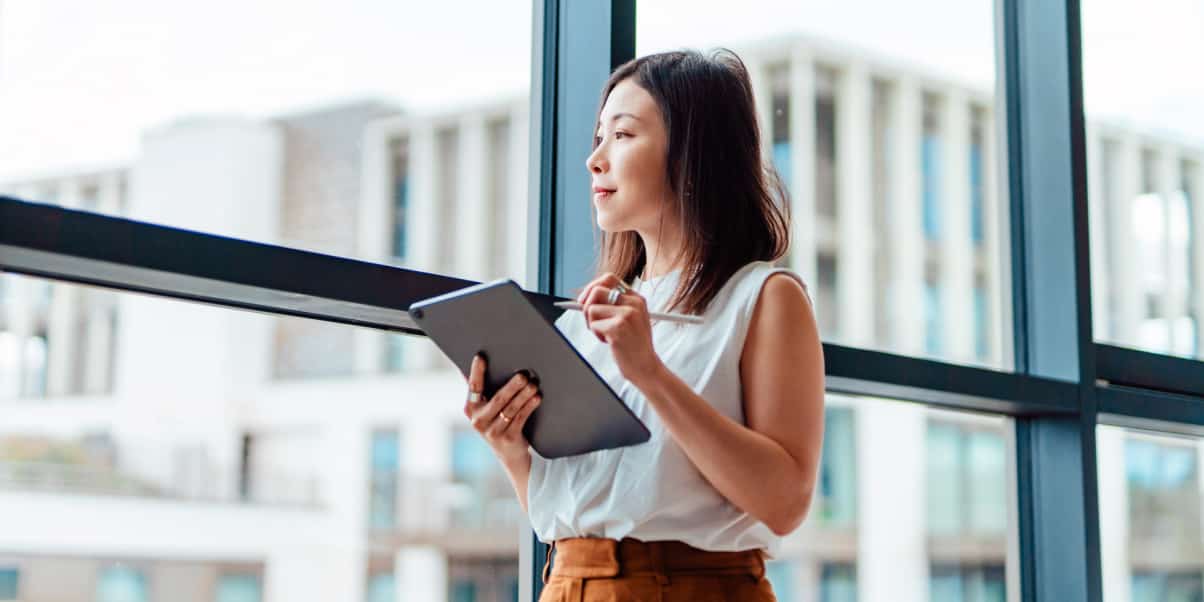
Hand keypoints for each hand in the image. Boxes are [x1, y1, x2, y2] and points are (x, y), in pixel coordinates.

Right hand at [463, 354, 541, 465]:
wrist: (510, 453)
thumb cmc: (498, 422)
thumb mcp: (486, 408)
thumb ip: (482, 389)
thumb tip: (478, 359)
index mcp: (470, 408)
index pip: (473, 387)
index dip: (476, 372)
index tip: (481, 357)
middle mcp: (478, 420)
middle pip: (497, 399)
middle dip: (512, 385)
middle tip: (523, 374)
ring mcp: (492, 432)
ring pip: (510, 409)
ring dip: (524, 395)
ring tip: (533, 384)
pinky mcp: (507, 439)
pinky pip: (520, 418)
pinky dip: (529, 407)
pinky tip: (537, 398)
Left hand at [577, 272, 665, 388]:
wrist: (646, 366)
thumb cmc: (635, 345)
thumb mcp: (631, 319)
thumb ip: (614, 305)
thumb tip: (586, 296)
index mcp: (637, 298)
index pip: (608, 278)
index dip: (592, 287)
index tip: (585, 300)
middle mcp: (633, 303)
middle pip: (596, 290)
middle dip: (586, 305)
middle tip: (591, 320)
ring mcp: (627, 314)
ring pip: (591, 308)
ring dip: (592, 324)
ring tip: (605, 334)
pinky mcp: (618, 327)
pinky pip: (593, 325)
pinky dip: (597, 335)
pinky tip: (609, 342)